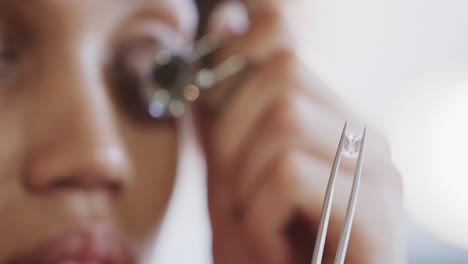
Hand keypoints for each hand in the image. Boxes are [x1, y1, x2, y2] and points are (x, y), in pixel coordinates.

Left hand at [195, 2, 405, 262]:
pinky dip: (260, 219)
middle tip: (234, 200)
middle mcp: (366, 138)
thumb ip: (223, 128)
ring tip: (257, 230)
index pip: (285, 52)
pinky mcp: (377, 215)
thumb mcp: (233, 186)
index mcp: (337, 126)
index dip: (235, 67)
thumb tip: (211, 58)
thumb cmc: (267, 257)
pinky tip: (274, 249)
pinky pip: (288, 174)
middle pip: (281, 77)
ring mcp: (378, 173)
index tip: (211, 115)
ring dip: (245, 189)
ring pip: (284, 120)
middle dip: (232, 141)